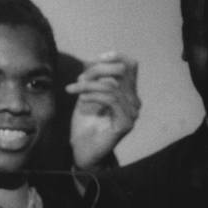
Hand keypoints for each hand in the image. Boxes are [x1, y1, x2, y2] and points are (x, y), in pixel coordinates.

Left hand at [68, 52, 141, 169]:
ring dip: (88, 84)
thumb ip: (93, 79)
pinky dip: (93, 95)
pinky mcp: (126, 123)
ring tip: (73, 89)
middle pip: (122, 71)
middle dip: (97, 70)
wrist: (82, 150)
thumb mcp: (87, 94)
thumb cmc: (85, 124)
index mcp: (128, 93)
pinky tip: (81, 100)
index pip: (131, 65)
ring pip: (113, 86)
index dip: (115, 57)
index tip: (94, 58)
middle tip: (79, 78)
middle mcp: (134, 102)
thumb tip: (91, 62)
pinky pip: (111, 99)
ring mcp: (132, 113)